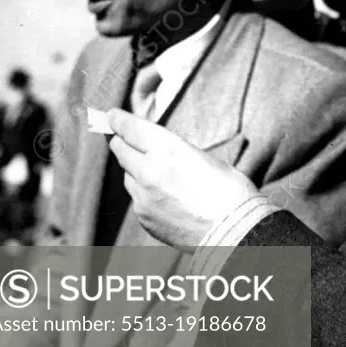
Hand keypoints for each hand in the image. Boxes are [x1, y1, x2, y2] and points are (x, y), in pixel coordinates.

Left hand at [107, 110, 258, 251]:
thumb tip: (160, 151)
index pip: (130, 128)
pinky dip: (144, 193)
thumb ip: (176, 152)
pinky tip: (163, 196)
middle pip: (121, 150)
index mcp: (167, 150)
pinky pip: (137, 198)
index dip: (119, 120)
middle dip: (121, 141)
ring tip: (153, 171)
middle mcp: (148, 171)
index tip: (111, 115)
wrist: (234, 231)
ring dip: (134, 169)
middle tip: (122, 137)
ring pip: (127, 176)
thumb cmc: (230, 191)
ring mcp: (143, 198)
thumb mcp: (205, 158)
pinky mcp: (144, 218)